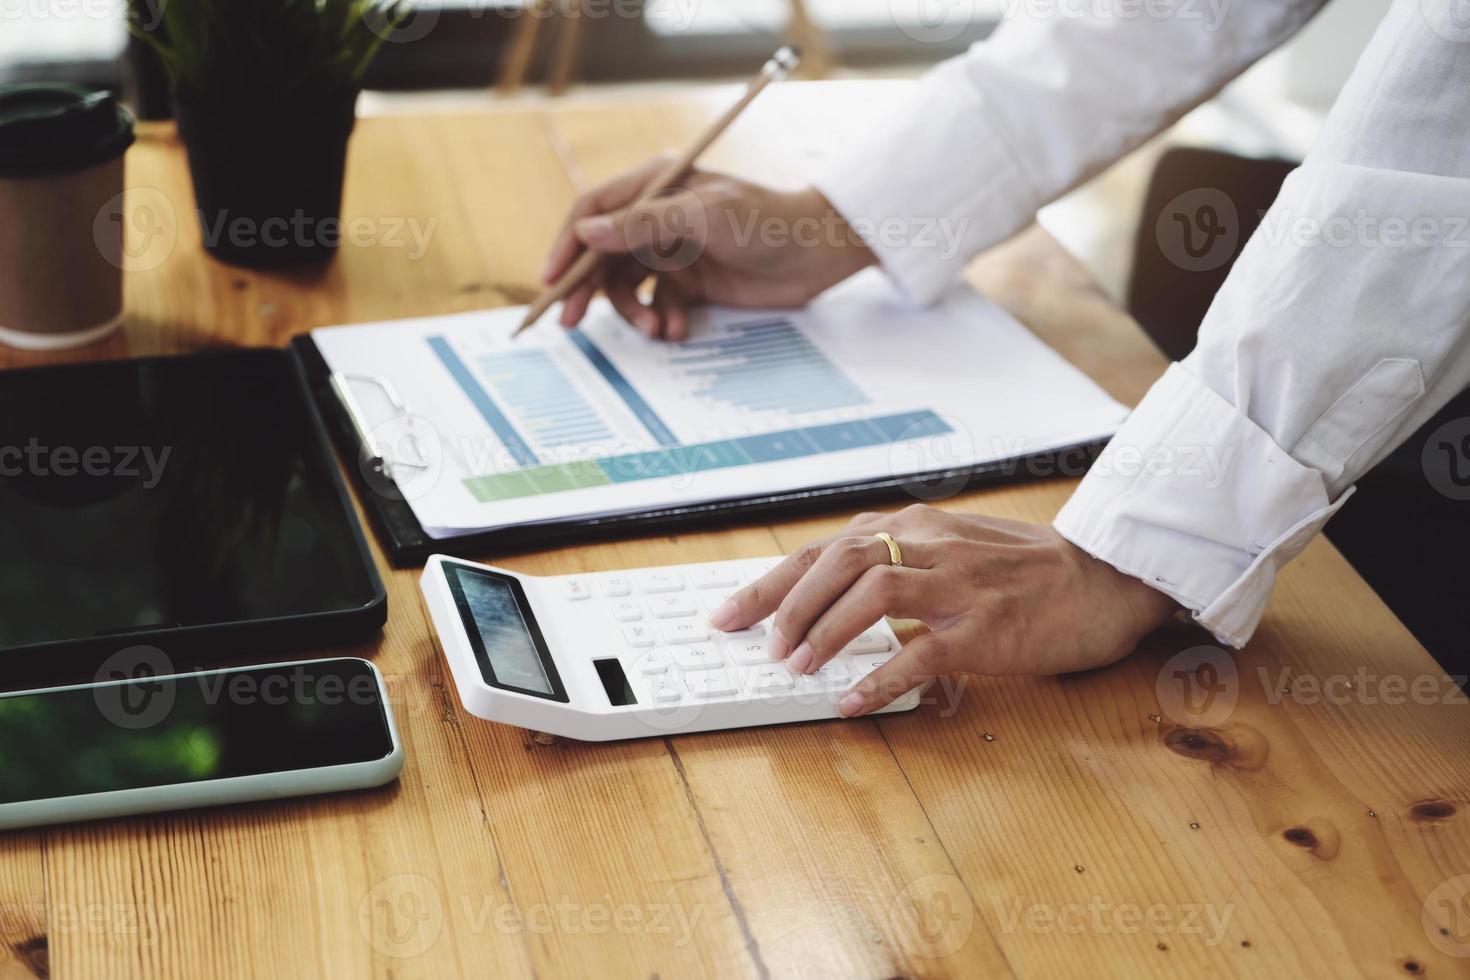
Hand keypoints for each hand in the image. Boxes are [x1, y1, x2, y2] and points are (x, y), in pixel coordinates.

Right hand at [541, 158, 875, 339]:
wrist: (818, 252)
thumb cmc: (766, 221)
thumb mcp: (703, 217)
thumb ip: (643, 224)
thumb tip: (587, 233)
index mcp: (655, 185)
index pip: (593, 213)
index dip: (567, 245)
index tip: (552, 280)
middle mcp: (657, 216)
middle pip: (602, 254)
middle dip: (588, 289)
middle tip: (570, 322)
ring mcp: (673, 250)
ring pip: (628, 285)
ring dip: (633, 311)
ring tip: (655, 328)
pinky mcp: (690, 281)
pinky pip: (657, 304)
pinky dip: (662, 319)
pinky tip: (678, 328)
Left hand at [707, 504, 1178, 715]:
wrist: (1110, 577)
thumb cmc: (1031, 569)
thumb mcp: (956, 548)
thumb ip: (900, 565)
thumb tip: (832, 601)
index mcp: (918, 526)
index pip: (826, 547)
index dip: (771, 581)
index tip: (729, 612)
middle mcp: (933, 545)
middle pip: (838, 561)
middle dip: (784, 604)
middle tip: (756, 645)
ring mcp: (962, 585)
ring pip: (873, 594)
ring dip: (825, 632)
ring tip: (797, 667)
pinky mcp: (989, 628)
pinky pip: (923, 651)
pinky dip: (880, 677)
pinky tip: (853, 700)